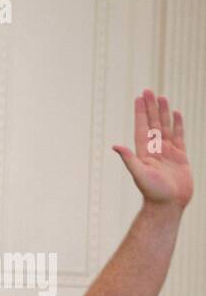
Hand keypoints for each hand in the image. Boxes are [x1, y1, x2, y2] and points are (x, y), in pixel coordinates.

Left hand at [112, 90, 191, 208]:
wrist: (168, 205)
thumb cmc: (153, 192)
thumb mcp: (139, 174)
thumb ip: (129, 159)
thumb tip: (115, 146)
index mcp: (144, 152)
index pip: (142, 126)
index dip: (140, 112)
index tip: (139, 98)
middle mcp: (154, 149)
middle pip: (153, 123)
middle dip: (150, 107)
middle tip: (148, 90)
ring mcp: (167, 152)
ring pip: (165, 127)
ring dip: (163, 112)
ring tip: (162, 97)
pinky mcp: (180, 156)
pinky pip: (179, 136)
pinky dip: (177, 124)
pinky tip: (176, 114)